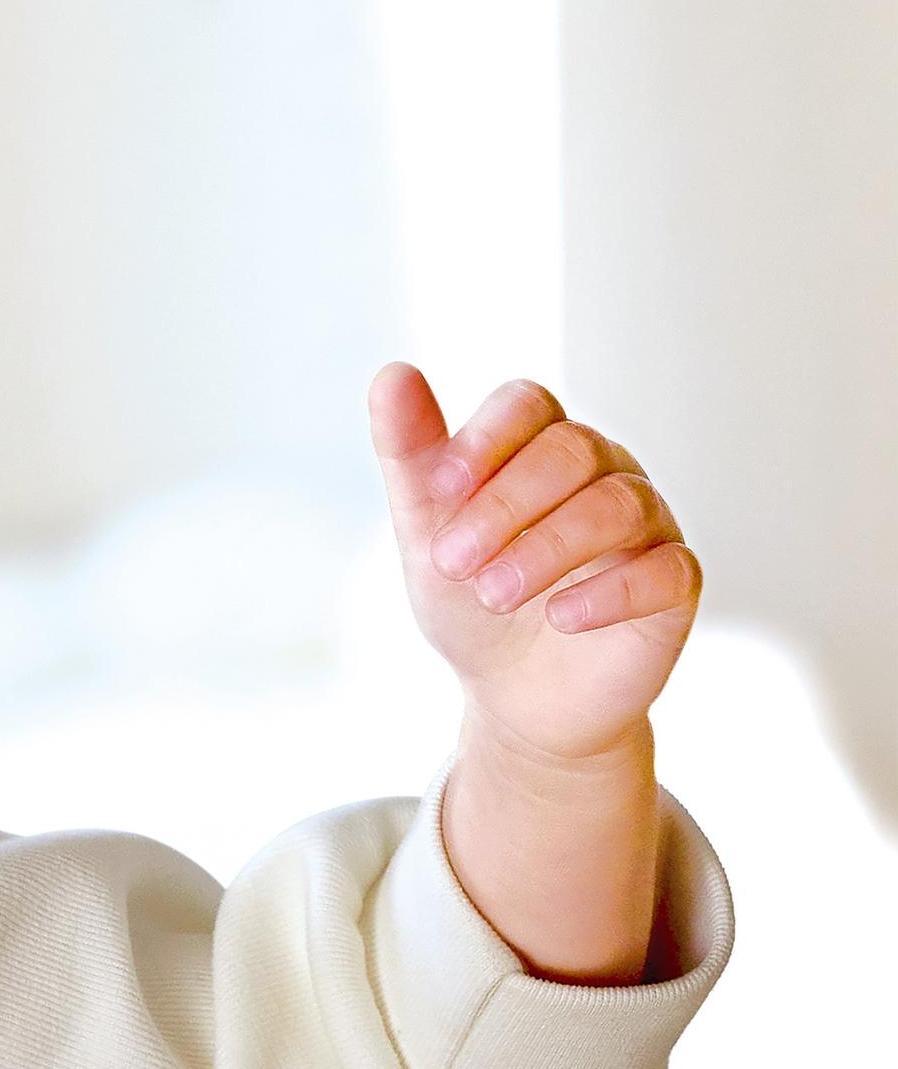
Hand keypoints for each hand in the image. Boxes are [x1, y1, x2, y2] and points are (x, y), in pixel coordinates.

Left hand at [368, 362, 702, 763]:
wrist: (514, 696)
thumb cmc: (472, 600)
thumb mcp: (426, 530)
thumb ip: (411, 455)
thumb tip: (392, 372)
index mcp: (540, 446)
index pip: (529, 404)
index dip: (485, 440)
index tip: (437, 492)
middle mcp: (603, 471)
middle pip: (572, 449)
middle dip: (504, 505)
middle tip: (452, 563)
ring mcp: (648, 524)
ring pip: (619, 504)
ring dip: (547, 548)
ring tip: (493, 595)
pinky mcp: (676, 583)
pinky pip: (666, 569)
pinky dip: (609, 593)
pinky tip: (562, 618)